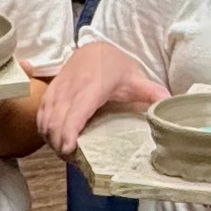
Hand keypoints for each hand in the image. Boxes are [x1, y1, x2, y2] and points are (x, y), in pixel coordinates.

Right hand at [39, 41, 166, 154]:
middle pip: (57, 120)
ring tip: (66, 156)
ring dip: (52, 140)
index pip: (77, 110)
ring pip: (46, 119)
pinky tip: (55, 143)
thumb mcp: (135, 77)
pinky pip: (41, 115)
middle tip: (73, 161)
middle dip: (60, 144)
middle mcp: (71, 88)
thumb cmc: (114, 66)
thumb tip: (169, 105)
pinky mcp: (50, 93)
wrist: (93, 49)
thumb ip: (152, 92)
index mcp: (93, 86)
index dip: (69, 131)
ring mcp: (57, 90)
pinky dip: (45, 131)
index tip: (69, 150)